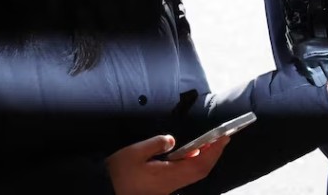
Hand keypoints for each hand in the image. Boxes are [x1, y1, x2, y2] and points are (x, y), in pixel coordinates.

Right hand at [106, 133, 228, 194]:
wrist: (103, 191)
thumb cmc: (116, 173)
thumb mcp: (134, 153)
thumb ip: (156, 144)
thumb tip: (172, 140)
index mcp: (167, 177)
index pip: (199, 165)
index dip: (214, 151)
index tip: (224, 138)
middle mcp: (171, 185)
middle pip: (200, 171)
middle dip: (214, 154)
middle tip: (223, 137)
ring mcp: (167, 189)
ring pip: (193, 174)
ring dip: (205, 159)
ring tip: (210, 142)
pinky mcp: (162, 189)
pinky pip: (184, 176)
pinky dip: (193, 164)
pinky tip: (191, 153)